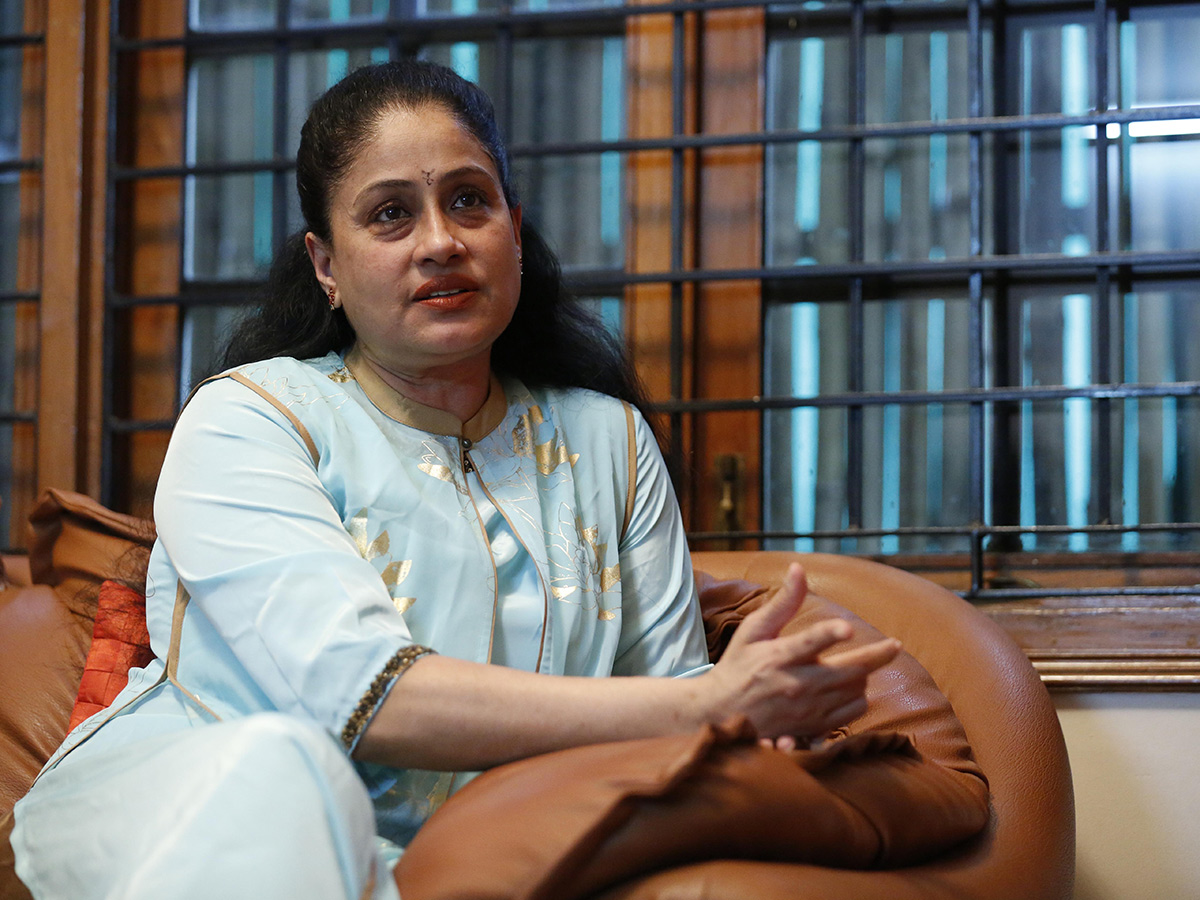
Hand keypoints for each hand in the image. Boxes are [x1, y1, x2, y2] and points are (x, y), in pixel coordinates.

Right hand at [706, 563, 900, 742]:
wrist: (721, 713)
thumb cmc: (738, 665)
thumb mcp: (754, 630)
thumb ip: (783, 602)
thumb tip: (798, 568)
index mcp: (779, 657)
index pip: (808, 643)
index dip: (829, 634)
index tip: (847, 628)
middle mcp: (796, 684)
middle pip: (848, 671)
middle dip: (877, 656)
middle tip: (895, 645)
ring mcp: (807, 709)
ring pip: (855, 691)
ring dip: (863, 675)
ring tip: (860, 665)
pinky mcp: (813, 727)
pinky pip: (851, 713)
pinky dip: (857, 697)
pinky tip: (850, 687)